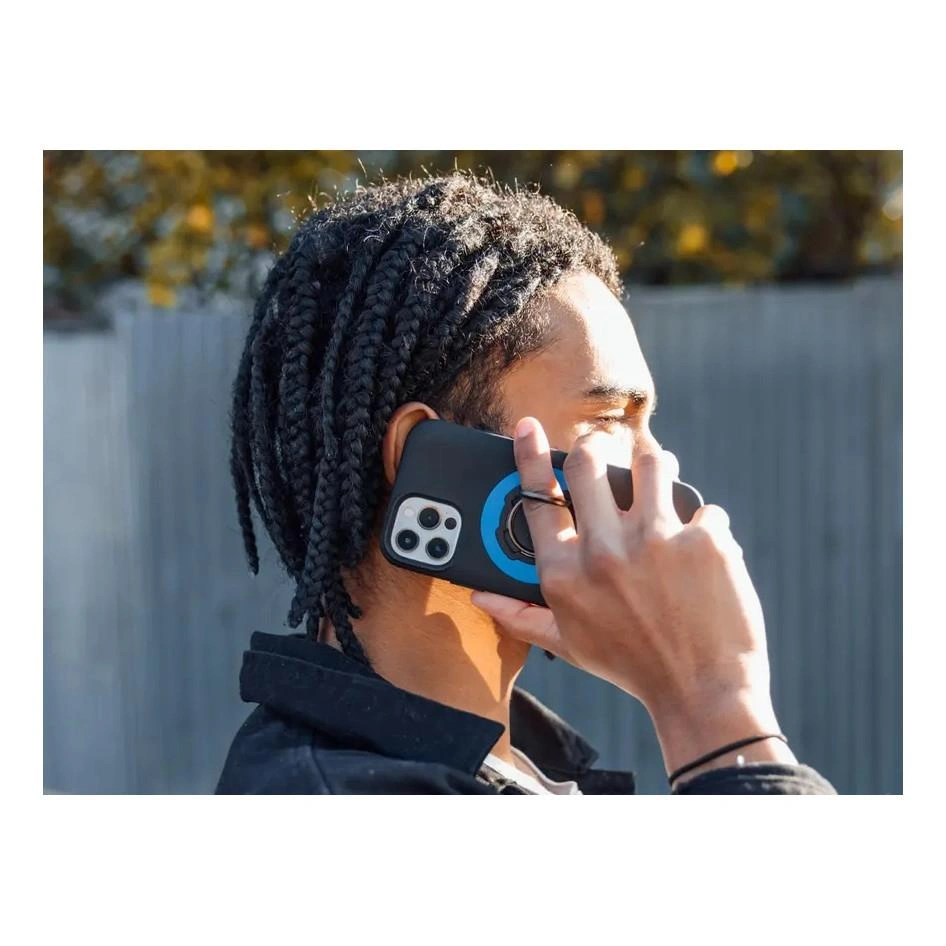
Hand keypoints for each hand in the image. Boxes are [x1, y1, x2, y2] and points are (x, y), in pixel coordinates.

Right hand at [472, 417, 792, 776]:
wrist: (701, 693)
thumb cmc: (630, 667)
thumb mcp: (567, 644)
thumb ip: (520, 614)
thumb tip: (480, 595)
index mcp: (565, 572)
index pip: (538, 498)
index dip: (529, 455)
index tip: (529, 427)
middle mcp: (604, 550)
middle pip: (588, 463)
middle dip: (595, 446)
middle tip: (605, 449)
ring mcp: (656, 541)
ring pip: (652, 463)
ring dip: (656, 465)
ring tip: (660, 476)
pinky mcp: (704, 541)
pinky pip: (704, 510)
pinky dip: (705, 525)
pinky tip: (705, 551)